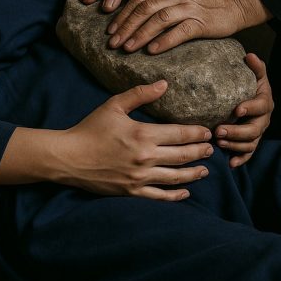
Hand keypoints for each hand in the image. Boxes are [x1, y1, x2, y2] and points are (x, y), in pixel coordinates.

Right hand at [56, 80, 212, 200]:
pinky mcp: (131, 191)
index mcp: (143, 134)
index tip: (207, 133)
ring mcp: (139, 177)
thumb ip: (140, 94)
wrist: (68, 157)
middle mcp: (145, 157)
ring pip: (175, 178)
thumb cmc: (90, 128)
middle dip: (199, 152)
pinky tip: (185, 192)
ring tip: (205, 170)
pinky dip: (175, 196)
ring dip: (193, 173)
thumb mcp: (114, 105)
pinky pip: (159, 196)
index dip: (196, 134)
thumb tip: (164, 84)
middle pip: (182, 156)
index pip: (179, 134)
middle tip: (211, 150)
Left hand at [107, 0, 271, 53]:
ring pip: (158, 19)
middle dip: (125, 26)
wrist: (237, 0)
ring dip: (140, 34)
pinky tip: (152, 51)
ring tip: (127, 48)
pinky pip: (179, 31)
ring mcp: (188, 7)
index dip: (122, 14)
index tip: (110, 30)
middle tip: (112, 43)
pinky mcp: (201, 21)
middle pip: (144, 8)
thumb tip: (138, 14)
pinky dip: (164, 41)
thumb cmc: (207, 0)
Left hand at [215, 54, 273, 167]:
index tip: (237, 110)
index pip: (260, 106)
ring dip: (235, 145)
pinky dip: (240, 159)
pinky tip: (230, 163)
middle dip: (237, 132)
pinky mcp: (251, 142)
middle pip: (254, 129)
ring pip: (250, 143)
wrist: (252, 98)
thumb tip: (249, 55)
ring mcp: (258, 132)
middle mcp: (263, 119)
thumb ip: (255, 66)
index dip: (250, 108)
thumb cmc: (251, 85)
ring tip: (219, 142)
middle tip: (219, 130)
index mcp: (265, 101)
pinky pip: (248, 153)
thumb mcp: (256, 74)